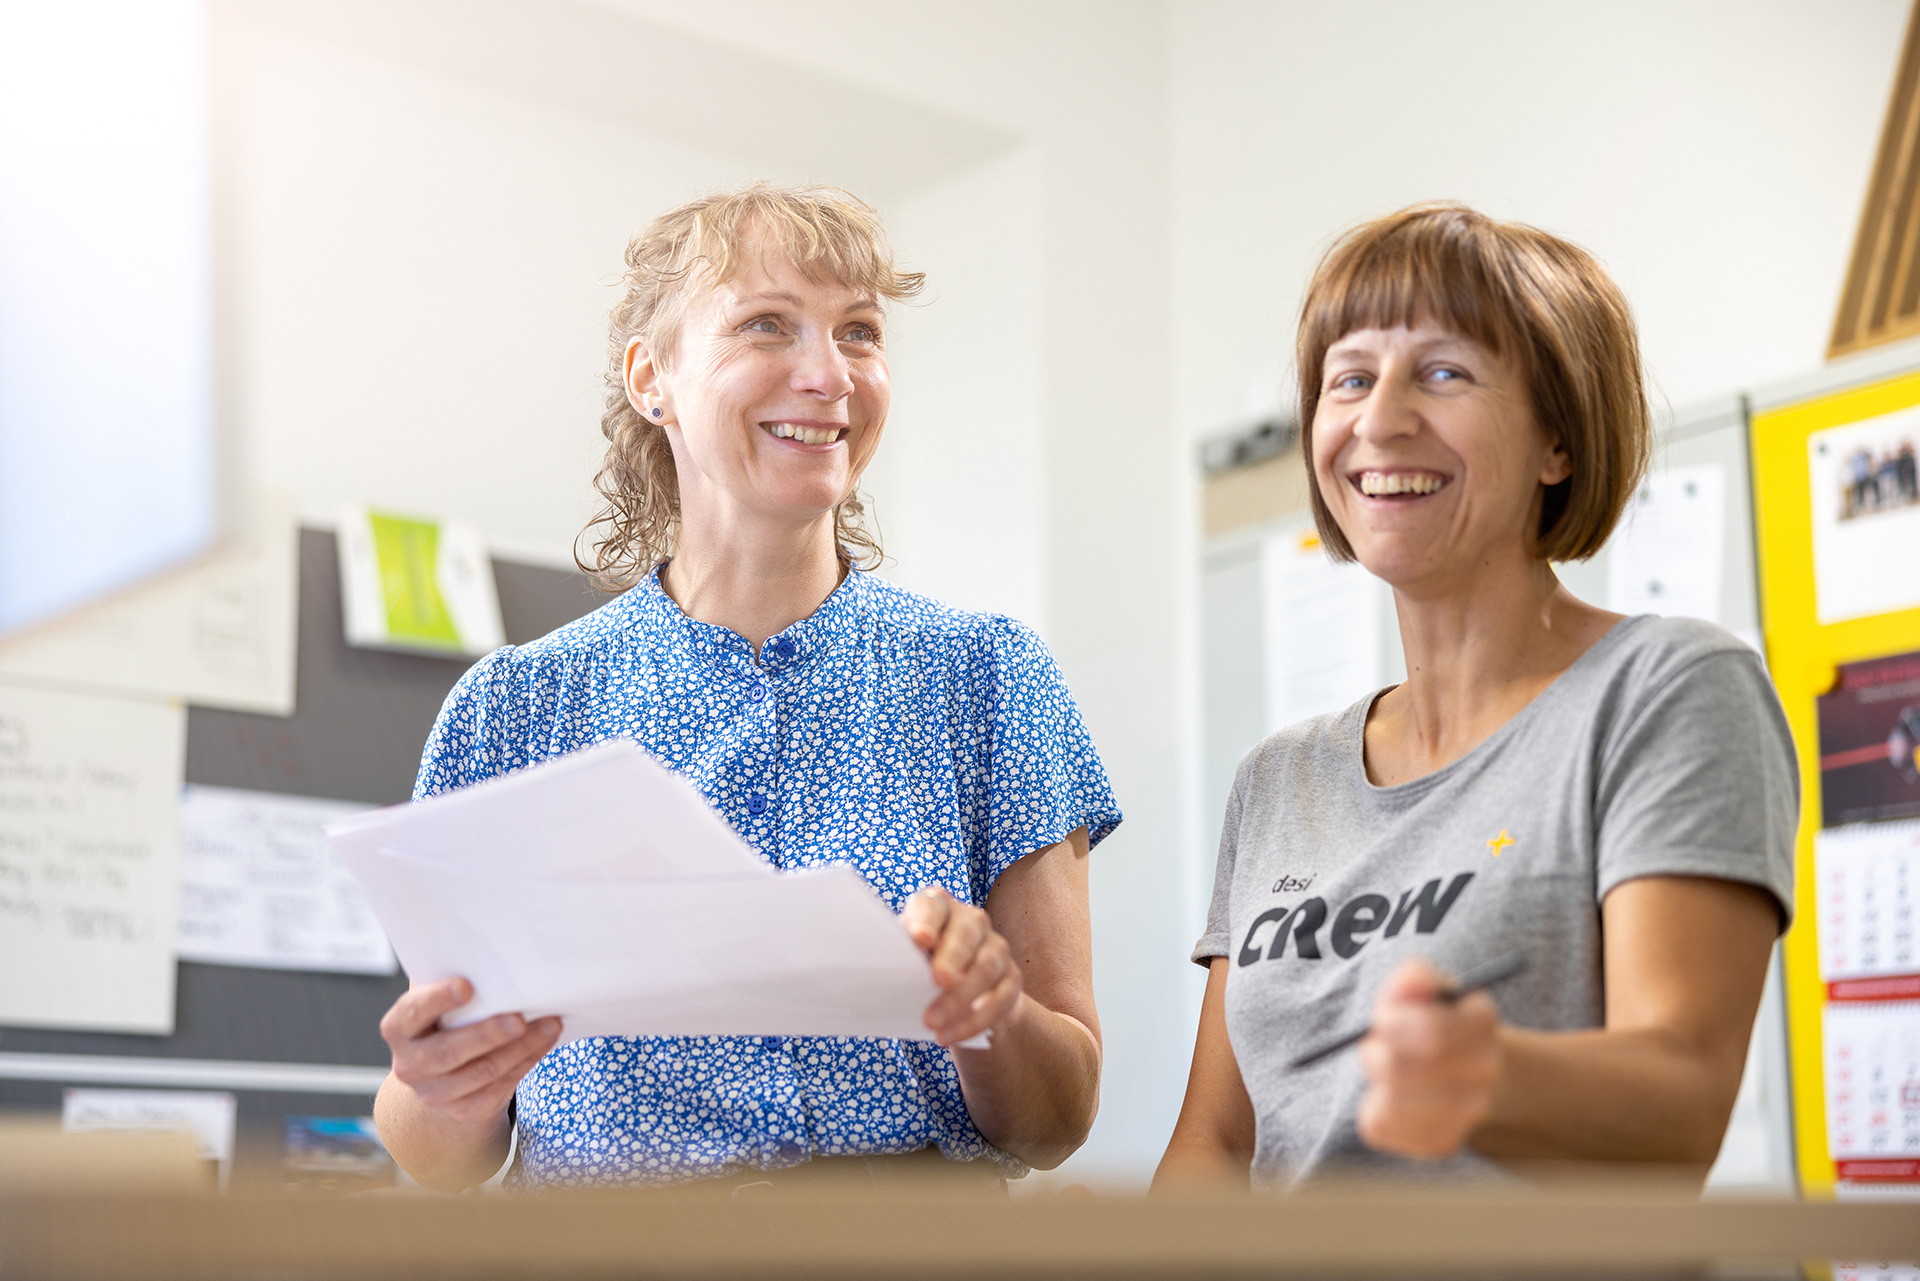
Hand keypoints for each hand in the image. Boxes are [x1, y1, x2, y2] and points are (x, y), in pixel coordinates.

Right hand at [379, 978, 561, 1125]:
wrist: (443, 1075)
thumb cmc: (448, 1020)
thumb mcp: (441, 1002)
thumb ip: (453, 983)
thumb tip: (495, 956)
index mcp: (399, 1027)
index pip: (414, 1012)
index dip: (438, 999)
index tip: (468, 986)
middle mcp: (410, 1064)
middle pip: (449, 1051)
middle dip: (488, 1034)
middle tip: (519, 1018)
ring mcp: (434, 1092)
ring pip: (483, 1071)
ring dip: (522, 1047)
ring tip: (550, 1025)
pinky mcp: (463, 1109)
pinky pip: (500, 1086)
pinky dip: (527, 1061)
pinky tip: (544, 1042)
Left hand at [901, 884, 1023, 1046]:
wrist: (963, 999)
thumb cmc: (923, 972)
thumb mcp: (908, 961)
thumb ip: (903, 959)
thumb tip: (882, 974)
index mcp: (939, 909)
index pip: (933, 906)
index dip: (926, 921)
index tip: (919, 940)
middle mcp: (972, 921)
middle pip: (966, 932)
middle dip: (952, 958)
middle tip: (937, 980)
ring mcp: (996, 948)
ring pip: (985, 967)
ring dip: (958, 998)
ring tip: (931, 1022)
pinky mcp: (1012, 978)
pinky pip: (1000, 999)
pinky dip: (973, 1021)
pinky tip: (950, 1036)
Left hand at [1355, 958, 1501, 1158]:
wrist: (1467, 1073)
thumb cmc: (1434, 1021)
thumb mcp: (1427, 990)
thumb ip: (1415, 979)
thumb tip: (1412, 985)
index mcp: (1481, 1025)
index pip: (1430, 1033)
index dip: (1392, 1023)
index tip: (1383, 1017)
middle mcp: (1484, 1074)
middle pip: (1399, 1069)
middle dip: (1376, 1053)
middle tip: (1375, 1045)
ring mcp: (1467, 1115)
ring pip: (1389, 1103)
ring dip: (1376, 1082)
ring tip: (1387, 1070)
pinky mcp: (1439, 1144)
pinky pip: (1380, 1126)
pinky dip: (1373, 1108)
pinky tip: (1391, 1097)